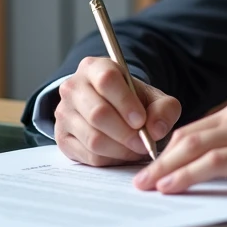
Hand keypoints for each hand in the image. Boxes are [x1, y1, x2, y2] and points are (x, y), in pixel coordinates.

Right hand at [55, 56, 181, 166]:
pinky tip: (121, 153)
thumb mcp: (153, 98)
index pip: (106, 80)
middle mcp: (73, 87)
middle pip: (98, 113)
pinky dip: (110, 159)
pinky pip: (88, 155)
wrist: (111, 109)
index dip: (125, 102)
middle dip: (126, 133)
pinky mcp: (62, 137)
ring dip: (120, 149)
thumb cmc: (132, 101)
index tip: (141, 120)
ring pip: (92, 138)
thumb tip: (156, 129)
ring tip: (136, 149)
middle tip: (143, 143)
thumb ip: (164, 109)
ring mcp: (64, 113)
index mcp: (94, 67)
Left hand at [132, 98, 226, 193]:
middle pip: (185, 136)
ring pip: (192, 146)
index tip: (151, 169)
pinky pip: (213, 162)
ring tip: (146, 186)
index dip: (167, 151)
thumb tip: (213, 170)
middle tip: (139, 180)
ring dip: (164, 169)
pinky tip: (171, 185)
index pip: (193, 130)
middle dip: (158, 160)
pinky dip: (187, 173)